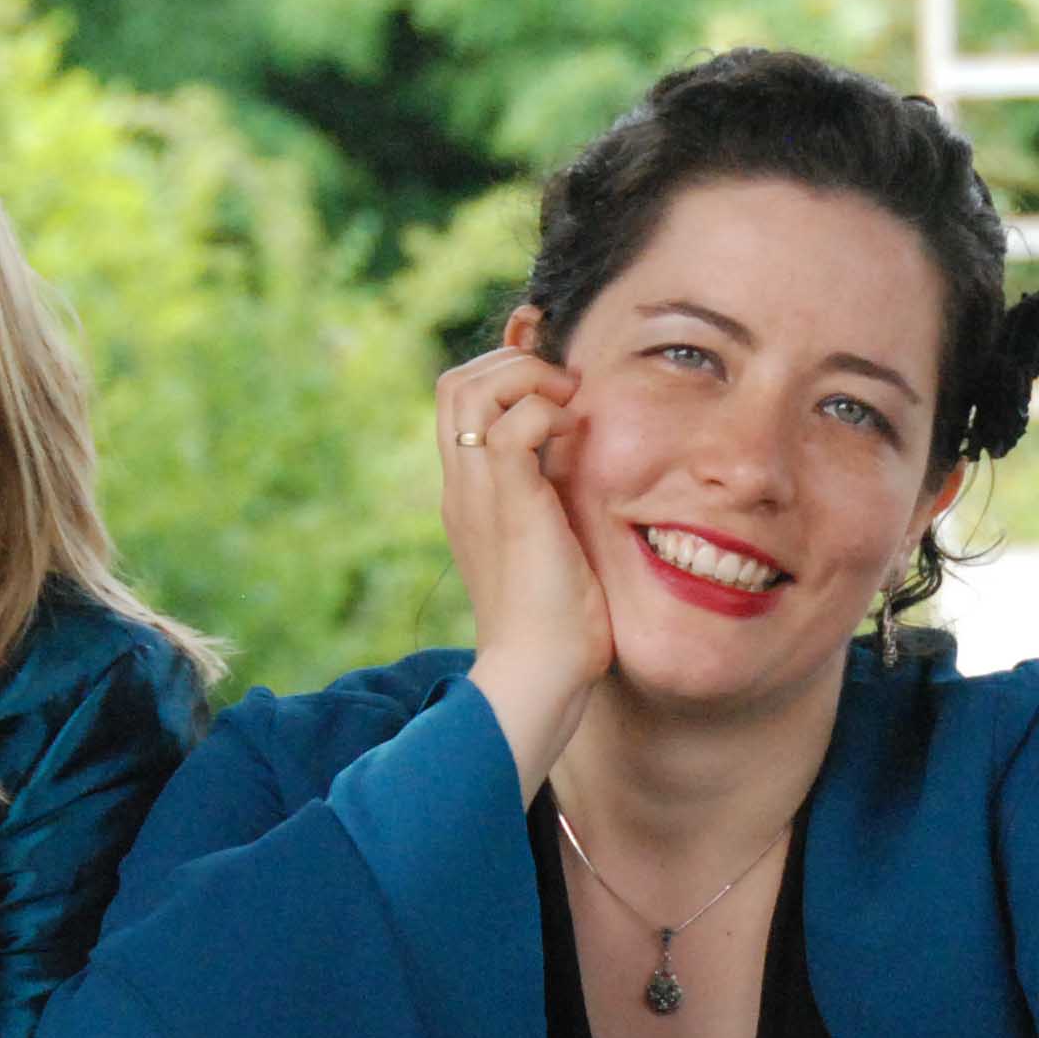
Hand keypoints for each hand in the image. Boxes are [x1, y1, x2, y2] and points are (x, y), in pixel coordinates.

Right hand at [438, 317, 608, 787]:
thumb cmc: (557, 623)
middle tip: (566, 390)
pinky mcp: (508, 505)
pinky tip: (576, 436)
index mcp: (468, 494)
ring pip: (470, 389)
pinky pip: (513, 426)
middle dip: (512, 364)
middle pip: (455, 383)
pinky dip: (546, 411)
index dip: (503, 371)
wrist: (538, 673)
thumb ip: (553, 497)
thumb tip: (582, 453)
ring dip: (527, 379)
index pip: (460, 402)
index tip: (557, 380)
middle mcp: (461, 486)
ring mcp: (477, 493)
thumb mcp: (552, 542)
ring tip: (570, 405)